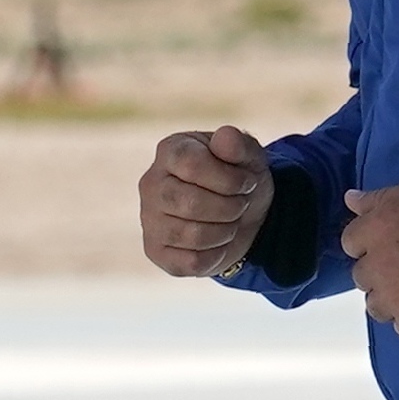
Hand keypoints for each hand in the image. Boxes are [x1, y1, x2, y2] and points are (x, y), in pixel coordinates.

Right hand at [139, 126, 271, 277]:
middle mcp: (151, 183)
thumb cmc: (240, 179)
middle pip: (190, 203)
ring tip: (229, 221)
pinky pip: (190, 262)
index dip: (228, 179)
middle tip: (240, 205)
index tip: (246, 182)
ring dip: (225, 232)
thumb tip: (224, 137)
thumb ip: (239, 144)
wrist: (243, 215)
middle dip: (229, 208)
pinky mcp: (155, 250)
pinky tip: (217, 243)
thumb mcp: (250, 157)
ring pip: (191, 235)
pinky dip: (215, 256)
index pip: (192, 165)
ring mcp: (149, 218)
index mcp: (170, 150)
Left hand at [340, 181, 398, 340]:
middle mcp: (377, 267)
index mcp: (375, 231)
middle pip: (362, 276)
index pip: (350, 242)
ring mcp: (395, 299)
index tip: (391, 243)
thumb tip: (350, 199)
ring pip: (377, 306)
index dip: (371, 242)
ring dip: (392, 299)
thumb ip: (379, 199)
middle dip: (380, 271)